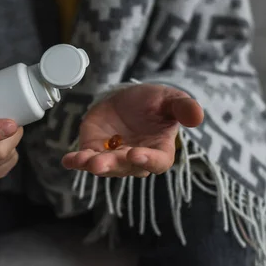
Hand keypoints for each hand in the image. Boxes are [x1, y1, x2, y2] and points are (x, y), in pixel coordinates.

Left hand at [62, 84, 203, 177]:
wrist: (129, 98)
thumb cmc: (154, 102)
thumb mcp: (170, 99)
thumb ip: (183, 108)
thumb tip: (198, 117)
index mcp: (158, 150)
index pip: (156, 162)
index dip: (147, 160)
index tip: (136, 154)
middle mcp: (135, 159)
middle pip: (125, 167)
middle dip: (112, 165)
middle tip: (100, 163)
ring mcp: (113, 157)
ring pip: (104, 166)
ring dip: (93, 165)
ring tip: (83, 161)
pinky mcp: (94, 150)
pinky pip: (85, 159)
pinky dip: (76, 160)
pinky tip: (67, 160)